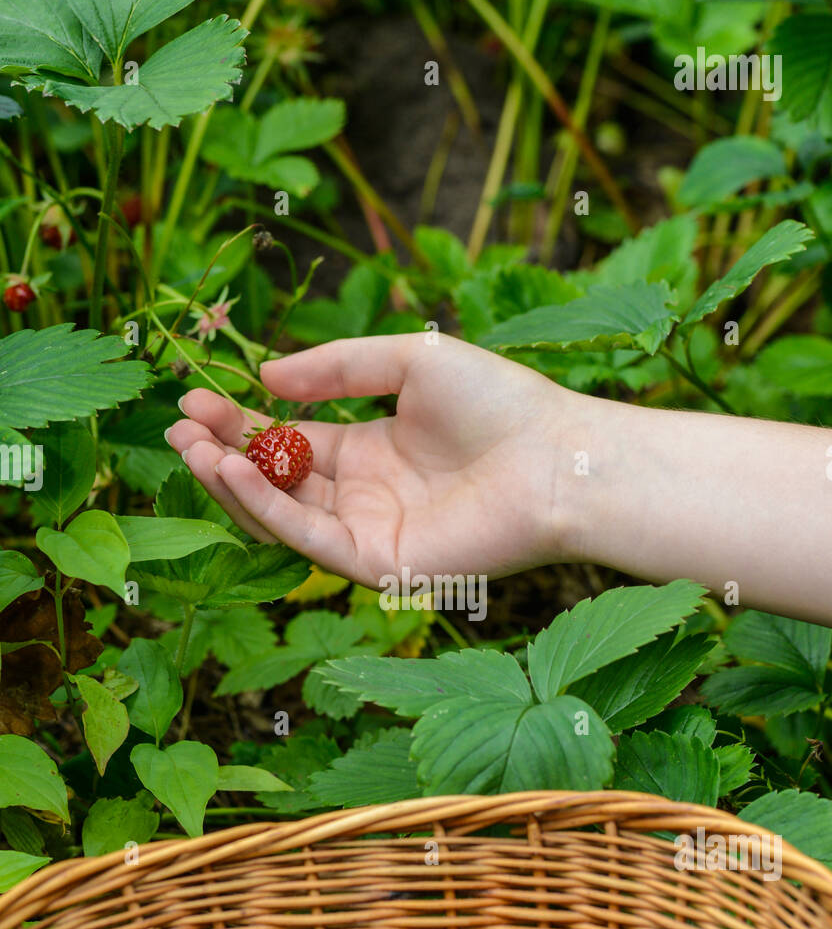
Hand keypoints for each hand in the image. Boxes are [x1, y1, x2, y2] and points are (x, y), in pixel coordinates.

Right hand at [164, 333, 580, 586]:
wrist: (556, 458)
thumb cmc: (499, 404)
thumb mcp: (408, 362)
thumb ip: (337, 368)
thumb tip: (265, 375)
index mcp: (370, 453)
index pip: (287, 443)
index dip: (240, 423)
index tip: (194, 397)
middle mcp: (362, 498)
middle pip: (274, 481)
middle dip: (222, 453)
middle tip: (177, 424)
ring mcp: (368, 535)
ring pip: (281, 514)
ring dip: (231, 482)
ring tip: (191, 445)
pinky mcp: (379, 566)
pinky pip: (309, 539)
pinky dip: (267, 508)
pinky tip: (234, 470)